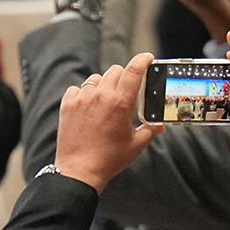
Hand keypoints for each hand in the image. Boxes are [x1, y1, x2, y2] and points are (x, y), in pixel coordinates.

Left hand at [53, 54, 162, 190]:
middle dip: (123, 77)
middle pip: (116, 71)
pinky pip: (77, 89)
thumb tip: (160, 125)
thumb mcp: (136, 145)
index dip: (143, 59)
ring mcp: (83, 98)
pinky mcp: (68, 104)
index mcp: (121, 103)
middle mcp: (101, 95)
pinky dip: (84, 94)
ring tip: (105, 103)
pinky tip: (88, 108)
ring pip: (96, 79)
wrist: (79, 171)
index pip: (134, 70)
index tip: (147, 58)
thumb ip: (150, 131)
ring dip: (103, 85)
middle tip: (125, 92)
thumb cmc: (109, 159)